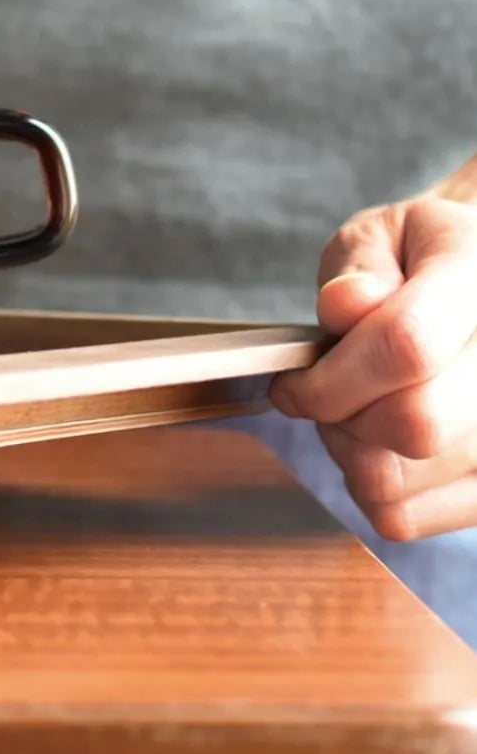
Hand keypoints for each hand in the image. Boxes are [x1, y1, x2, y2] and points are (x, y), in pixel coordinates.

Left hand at [271, 174, 476, 540]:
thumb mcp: (386, 235)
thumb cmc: (425, 261)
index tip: (294, 380)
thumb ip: (362, 266)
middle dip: (340, 414)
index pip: (407, 347)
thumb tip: (346, 306)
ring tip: (359, 408)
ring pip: (401, 481)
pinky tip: (381, 445)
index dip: (330, 375)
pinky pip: (406, 517)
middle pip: (415, 425)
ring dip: (350, 452)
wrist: (476, 282)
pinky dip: (372, 488)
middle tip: (327, 391)